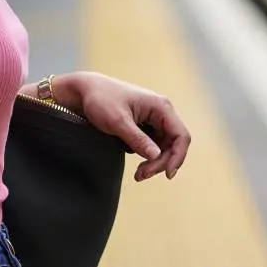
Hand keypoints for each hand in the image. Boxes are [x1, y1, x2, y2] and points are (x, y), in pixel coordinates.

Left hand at [53, 71, 190, 180]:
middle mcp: (161, 112)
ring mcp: (154, 119)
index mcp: (160, 106)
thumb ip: (138, 139)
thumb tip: (156, 156)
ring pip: (164, 148)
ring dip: (155, 163)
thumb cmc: (101, 100)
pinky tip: (137, 166)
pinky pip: (154, 146)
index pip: (180, 135)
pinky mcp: (145, 126)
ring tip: (138, 174)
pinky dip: (148, 158)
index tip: (167, 174)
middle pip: (173, 144)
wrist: (85, 91)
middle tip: (141, 175)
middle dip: (161, 163)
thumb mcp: (118, 122)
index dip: (178, 156)